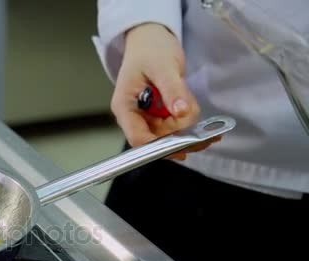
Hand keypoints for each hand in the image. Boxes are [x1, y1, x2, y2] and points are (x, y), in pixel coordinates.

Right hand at [110, 23, 202, 159]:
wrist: (150, 39)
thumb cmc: (150, 48)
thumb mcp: (163, 66)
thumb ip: (172, 90)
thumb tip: (181, 113)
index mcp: (125, 106)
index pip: (138, 137)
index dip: (159, 146)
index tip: (185, 144)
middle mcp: (132, 116)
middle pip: (155, 140)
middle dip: (180, 138)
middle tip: (208, 135)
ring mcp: (145, 117)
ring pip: (167, 137)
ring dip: (188, 134)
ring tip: (211, 130)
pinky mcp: (157, 115)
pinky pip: (173, 128)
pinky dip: (189, 128)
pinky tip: (206, 128)